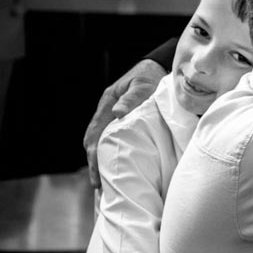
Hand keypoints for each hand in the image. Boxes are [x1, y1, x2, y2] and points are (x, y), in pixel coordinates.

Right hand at [82, 59, 166, 188]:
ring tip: (106, 181)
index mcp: (108, 103)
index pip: (95, 133)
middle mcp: (107, 111)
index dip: (93, 154)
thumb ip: (132, 97)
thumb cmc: (151, 76)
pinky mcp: (124, 121)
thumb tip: (117, 113)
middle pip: (94, 141)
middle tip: (98, 185)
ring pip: (103, 141)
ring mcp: (114, 116)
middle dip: (94, 162)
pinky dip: (113, 152)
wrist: (159, 68)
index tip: (95, 173)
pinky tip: (119, 165)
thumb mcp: (142, 85)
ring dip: (103, 159)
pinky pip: (114, 139)